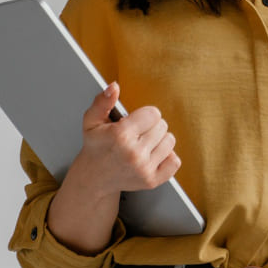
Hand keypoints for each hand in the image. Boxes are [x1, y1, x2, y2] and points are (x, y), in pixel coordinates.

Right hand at [66, 82, 181, 198]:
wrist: (94, 177)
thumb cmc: (96, 147)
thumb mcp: (91, 121)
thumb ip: (102, 101)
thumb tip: (114, 87)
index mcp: (120, 136)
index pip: (154, 113)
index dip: (144, 115)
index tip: (134, 121)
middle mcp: (134, 154)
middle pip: (163, 126)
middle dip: (150, 127)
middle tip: (136, 134)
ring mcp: (144, 169)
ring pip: (170, 141)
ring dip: (159, 140)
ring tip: (143, 144)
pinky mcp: (152, 181)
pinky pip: (175, 161)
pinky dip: (167, 156)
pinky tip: (152, 155)